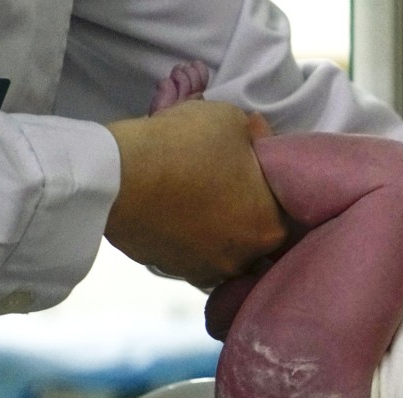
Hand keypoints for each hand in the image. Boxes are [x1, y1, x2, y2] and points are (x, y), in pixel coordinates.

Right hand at [105, 100, 284, 287]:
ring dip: (218, 227)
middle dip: (245, 208)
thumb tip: (259, 135)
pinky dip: (188, 238)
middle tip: (225, 179)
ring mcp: (207, 271)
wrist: (116, 176)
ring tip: (198, 198)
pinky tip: (176, 214)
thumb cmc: (183, 146)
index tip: (252, 161)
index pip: (286, 206)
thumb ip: (255, 133)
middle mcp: (245, 259)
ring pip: (224, 247)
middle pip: (255, 231)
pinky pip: (191, 254)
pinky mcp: (172, 271)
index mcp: (271, 227)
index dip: (269, 181)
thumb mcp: (230, 119)